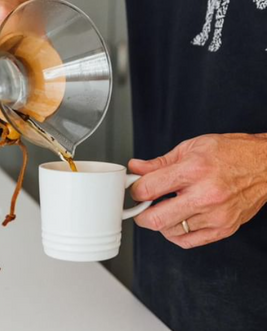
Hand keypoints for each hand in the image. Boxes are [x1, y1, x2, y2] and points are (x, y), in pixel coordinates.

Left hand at [129, 133, 266, 248]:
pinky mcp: (223, 229)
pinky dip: (175, 233)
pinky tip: (176, 220)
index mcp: (194, 170)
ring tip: (163, 208)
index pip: (149, 188)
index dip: (134, 190)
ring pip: (170, 231)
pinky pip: (188, 241)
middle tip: (140, 206)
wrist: (263, 165)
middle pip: (156, 218)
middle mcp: (205, 195)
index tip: (135, 189)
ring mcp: (215, 215)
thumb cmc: (229, 153)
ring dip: (159, 222)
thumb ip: (159, 162)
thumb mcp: (190, 147)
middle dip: (140, 214)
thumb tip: (135, 168)